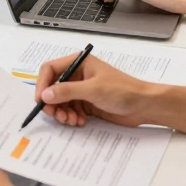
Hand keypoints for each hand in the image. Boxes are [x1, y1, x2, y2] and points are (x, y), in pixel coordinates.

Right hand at [33, 54, 151, 128]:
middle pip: (53, 87)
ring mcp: (82, 90)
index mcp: (79, 63)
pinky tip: (79, 122)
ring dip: (62, 112)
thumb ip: (67, 91)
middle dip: (53, 102)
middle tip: (56, 116)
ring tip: (71, 121)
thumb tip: (45, 95)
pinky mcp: (86, 103)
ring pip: (60, 101)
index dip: (42, 84)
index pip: (50, 69)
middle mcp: (77, 75)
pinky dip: (71, 117)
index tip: (41, 100)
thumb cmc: (123, 91)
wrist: (144, 106)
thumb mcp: (93, 89)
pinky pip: (70, 110)